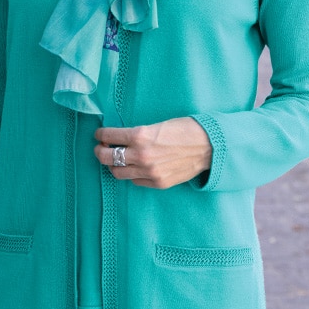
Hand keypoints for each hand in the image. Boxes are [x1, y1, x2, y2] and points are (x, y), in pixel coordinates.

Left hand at [94, 117, 211, 188]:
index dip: (101, 134)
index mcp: (140, 136)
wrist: (209, 146)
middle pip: (107, 157)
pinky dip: (132, 173)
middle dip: (100, 151)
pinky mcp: (157, 183)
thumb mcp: (158, 125)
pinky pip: (135, 180)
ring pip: (117, 172)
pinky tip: (135, 167)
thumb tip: (120, 138)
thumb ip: (138, 134)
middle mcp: (141, 155)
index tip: (100, 134)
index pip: (109, 136)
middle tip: (101, 148)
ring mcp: (149, 172)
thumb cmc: (185, 130)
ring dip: (113, 165)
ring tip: (116, 159)